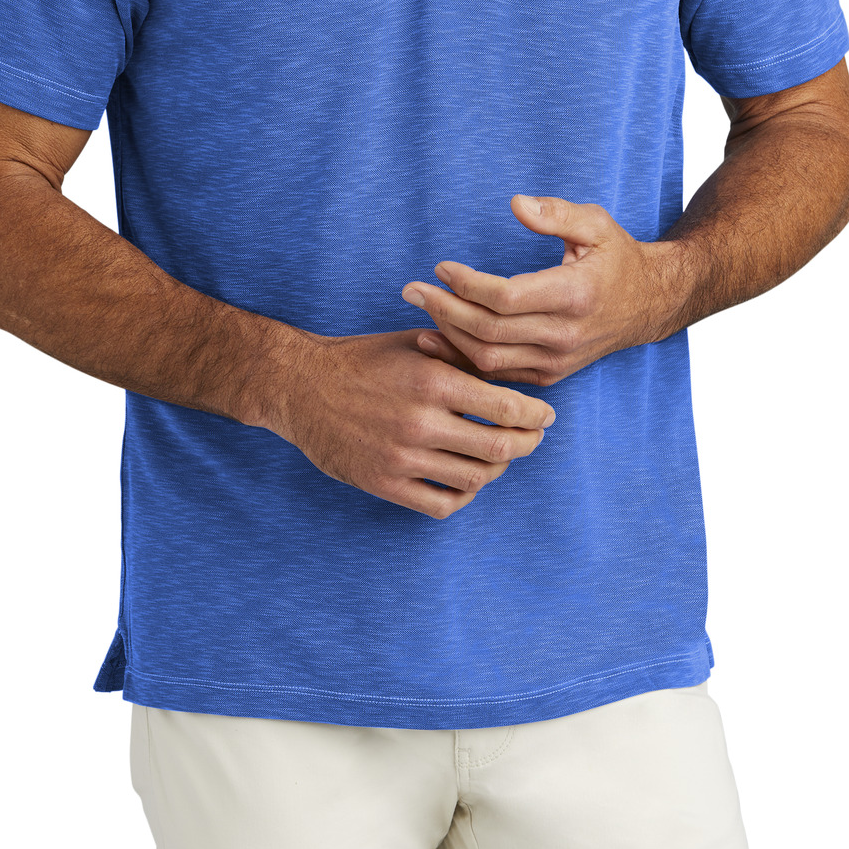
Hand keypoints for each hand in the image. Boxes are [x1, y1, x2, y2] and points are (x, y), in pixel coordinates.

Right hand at [280, 327, 555, 519]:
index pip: (506, 408)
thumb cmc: (364, 359)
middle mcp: (421, 423)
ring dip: (496, 468)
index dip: (536, 415)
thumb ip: (462, 358)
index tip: (546, 416)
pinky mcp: (384, 484)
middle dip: (527, 443)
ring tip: (499, 456)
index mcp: (433, 382)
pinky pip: (441, 504)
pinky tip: (466, 481)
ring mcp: (402, 458)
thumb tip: (512, 372)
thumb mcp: (415, 345)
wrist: (302, 386)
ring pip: (474, 478)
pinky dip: (464, 496)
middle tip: (534, 438)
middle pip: (499, 447)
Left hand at [400, 195, 687, 386]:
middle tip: (411, 289)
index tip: (441, 267)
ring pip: (488, 359)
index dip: (467, 285)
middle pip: (489, 332)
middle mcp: (564, 334)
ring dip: (449, 336)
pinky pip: (498, 374)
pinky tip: (437, 339)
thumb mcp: (596, 223)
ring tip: (421, 308)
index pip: (506, 298)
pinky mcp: (549, 374)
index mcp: (574, 295)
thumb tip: (515, 204)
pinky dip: (464, 358)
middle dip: (444, 310)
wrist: (649, 305)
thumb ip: (556, 213)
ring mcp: (556, 361)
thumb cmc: (617, 258)